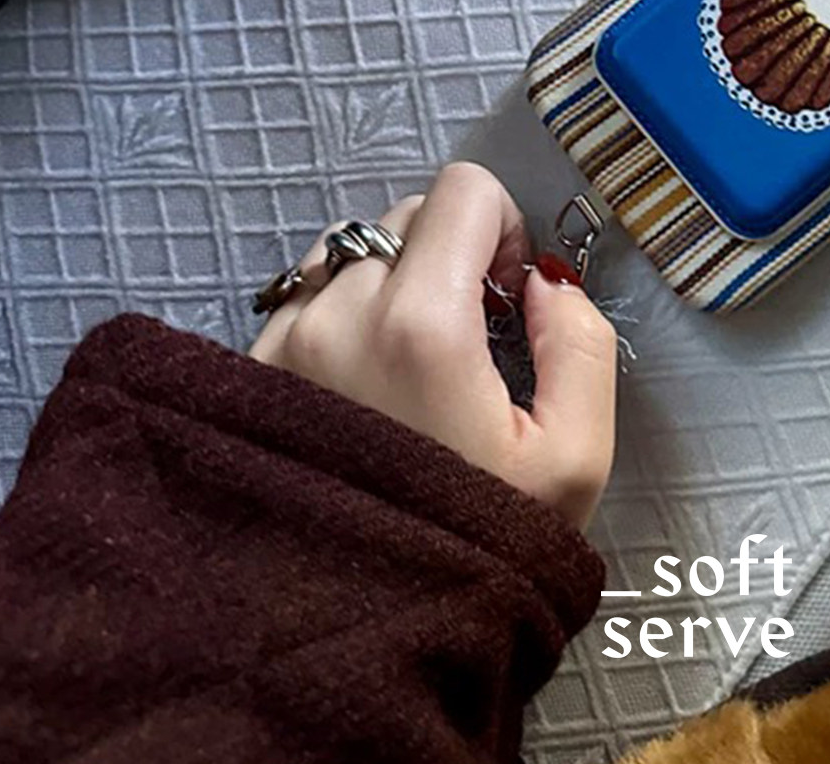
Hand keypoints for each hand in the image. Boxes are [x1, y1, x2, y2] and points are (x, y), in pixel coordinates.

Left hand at [250, 162, 616, 528]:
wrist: (359, 640)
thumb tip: (546, 283)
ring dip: (389, 283)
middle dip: (448, 259)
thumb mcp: (574, 457)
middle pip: (405, 217)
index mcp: (420, 324)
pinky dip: (342, 320)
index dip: (504, 229)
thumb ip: (582, 341)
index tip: (508, 294)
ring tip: (411, 365)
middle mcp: (336, 315)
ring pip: (350, 254)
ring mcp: (281, 343)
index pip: (462, 191)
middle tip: (469, 339)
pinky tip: (364, 390)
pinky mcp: (247, 374)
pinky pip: (305, 302)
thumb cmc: (475, 548)